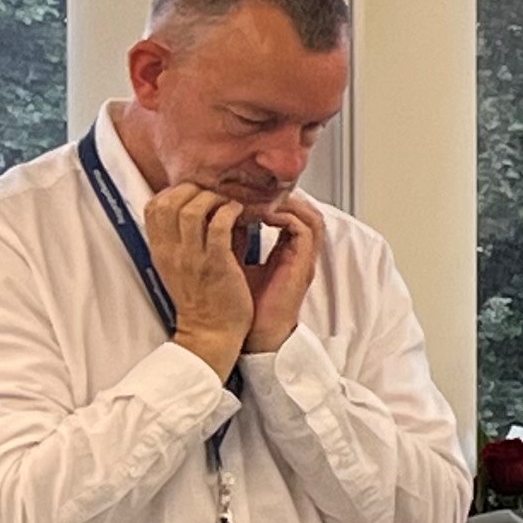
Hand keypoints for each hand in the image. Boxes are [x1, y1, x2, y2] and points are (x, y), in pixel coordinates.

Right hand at [144, 183, 256, 374]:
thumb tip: (204, 205)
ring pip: (193, 209)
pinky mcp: (216, 265)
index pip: (154, 205)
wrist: (211, 333)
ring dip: (215, 199)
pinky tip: (241, 214)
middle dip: (196, 190)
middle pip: (170, 201)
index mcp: (160, 249)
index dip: (177, 191)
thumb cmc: (203, 296)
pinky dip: (231, 213)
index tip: (199, 193)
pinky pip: (219, 227)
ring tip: (230, 204)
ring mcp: (192, 258)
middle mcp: (171, 251)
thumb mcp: (182, 263)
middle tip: (218, 194)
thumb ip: (187, 235)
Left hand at [239, 196, 323, 354]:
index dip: (269, 199)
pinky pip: (302, 228)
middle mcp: (299, 252)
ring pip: (309, 214)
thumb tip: (214, 214)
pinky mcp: (302, 264)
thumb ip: (232, 239)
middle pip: (303, 209)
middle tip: (251, 188)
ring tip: (255, 197)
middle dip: (278, 196)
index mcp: (286, 252)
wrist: (254, 334)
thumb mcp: (233, 262)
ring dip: (283, 202)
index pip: (288, 213)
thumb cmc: (243, 305)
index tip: (243, 191)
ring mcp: (303, 258)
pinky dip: (283, 216)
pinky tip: (260, 214)